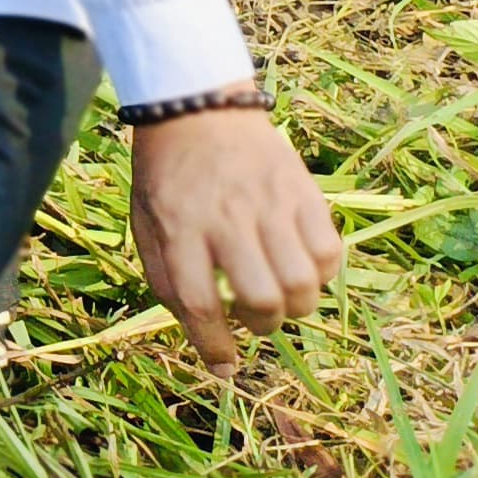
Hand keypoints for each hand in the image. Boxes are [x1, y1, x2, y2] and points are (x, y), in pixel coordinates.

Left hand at [129, 105, 344, 366]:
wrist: (196, 110)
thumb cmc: (168, 178)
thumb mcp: (147, 224)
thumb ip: (167, 280)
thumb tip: (206, 345)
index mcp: (178, 225)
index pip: (198, 302)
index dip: (213, 345)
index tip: (223, 367)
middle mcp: (226, 216)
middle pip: (261, 297)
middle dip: (261, 325)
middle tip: (253, 319)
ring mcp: (269, 203)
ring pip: (303, 282)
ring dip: (295, 306)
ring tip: (278, 297)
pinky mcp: (303, 192)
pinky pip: (330, 253)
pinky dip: (322, 273)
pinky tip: (300, 266)